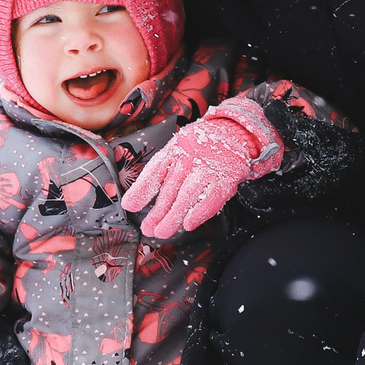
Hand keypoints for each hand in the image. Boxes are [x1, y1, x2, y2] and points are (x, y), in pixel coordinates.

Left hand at [121, 95, 280, 238]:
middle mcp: (191, 158)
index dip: (142, 189)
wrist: (234, 133)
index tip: (130, 206)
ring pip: (189, 194)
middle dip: (158, 211)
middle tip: (148, 228)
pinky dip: (200, 211)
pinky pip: (212, 197)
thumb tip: (133, 200)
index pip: (156, 170)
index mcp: (176, 150)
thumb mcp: (178, 152)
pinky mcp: (225, 179)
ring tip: (163, 231)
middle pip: (171, 187)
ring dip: (175, 215)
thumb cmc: (202, 147)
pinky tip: (189, 223)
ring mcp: (208, 168)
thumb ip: (159, 174)